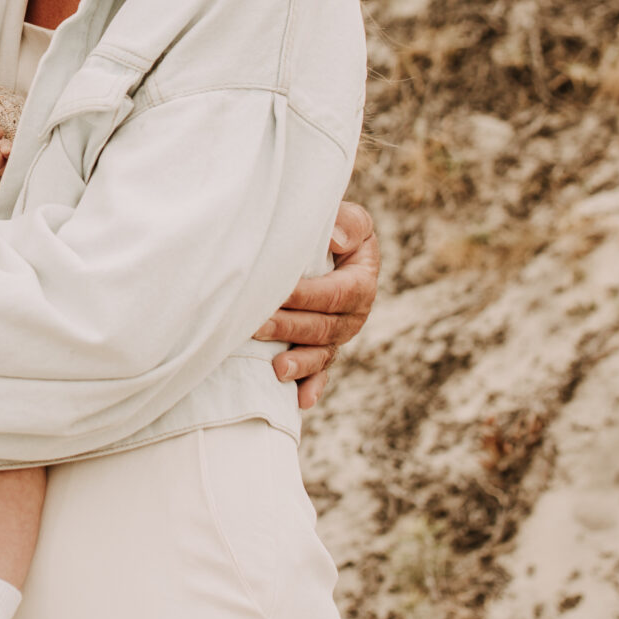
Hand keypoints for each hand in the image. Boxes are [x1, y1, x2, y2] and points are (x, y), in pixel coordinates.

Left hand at [253, 202, 380, 409]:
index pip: (336, 293)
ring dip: (300, 363)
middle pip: (324, 327)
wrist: (326, 245)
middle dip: (290, 328)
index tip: (278, 292)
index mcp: (361, 282)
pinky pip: (321, 371)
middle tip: (257, 326)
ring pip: (321, 353)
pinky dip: (312, 386)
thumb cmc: (332, 228)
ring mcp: (338, 335)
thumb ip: (348, 224)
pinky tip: (301, 400)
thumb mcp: (349, 218)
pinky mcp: (323, 349)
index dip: (308, 295)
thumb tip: (336, 240)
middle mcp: (354, 314)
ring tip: (276, 369)